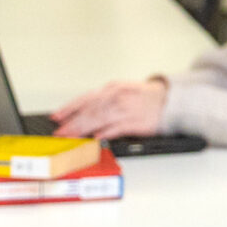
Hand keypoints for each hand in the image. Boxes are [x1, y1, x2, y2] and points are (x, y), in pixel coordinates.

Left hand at [53, 79, 167, 138]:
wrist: (169, 100)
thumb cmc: (144, 97)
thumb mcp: (122, 91)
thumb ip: (102, 101)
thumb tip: (80, 113)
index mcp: (113, 88)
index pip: (86, 98)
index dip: (69, 108)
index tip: (56, 117)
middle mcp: (118, 97)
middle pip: (90, 110)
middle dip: (72, 122)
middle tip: (60, 132)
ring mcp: (127, 110)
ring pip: (99, 119)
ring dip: (83, 129)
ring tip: (71, 136)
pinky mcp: (136, 122)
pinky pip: (116, 129)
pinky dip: (104, 133)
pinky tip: (94, 138)